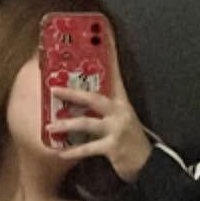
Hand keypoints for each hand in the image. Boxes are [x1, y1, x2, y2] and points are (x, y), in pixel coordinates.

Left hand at [45, 31, 151, 182]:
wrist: (148, 164)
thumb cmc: (130, 141)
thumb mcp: (122, 119)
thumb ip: (105, 109)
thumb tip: (82, 101)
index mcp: (121, 102)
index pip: (114, 74)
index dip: (109, 55)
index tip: (103, 36)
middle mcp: (119, 112)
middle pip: (93, 98)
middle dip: (72, 93)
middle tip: (53, 89)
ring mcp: (117, 129)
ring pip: (87, 123)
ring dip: (67, 125)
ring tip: (50, 127)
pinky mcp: (114, 147)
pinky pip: (89, 148)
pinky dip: (74, 151)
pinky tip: (62, 153)